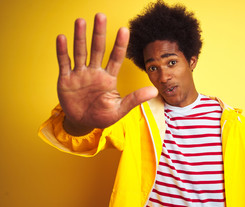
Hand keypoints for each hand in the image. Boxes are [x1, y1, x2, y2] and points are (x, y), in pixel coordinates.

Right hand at [56, 13, 157, 134]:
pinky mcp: (66, 79)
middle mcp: (95, 72)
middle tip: (100, 16)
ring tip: (81, 21)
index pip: (116, 58)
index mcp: (108, 79)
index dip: (119, 45)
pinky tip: (62, 38)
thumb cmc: (102, 116)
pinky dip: (62, 51)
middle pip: (97, 49)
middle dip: (98, 33)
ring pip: (80, 52)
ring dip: (80, 37)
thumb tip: (154, 91)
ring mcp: (80, 74)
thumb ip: (135, 99)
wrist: (82, 123)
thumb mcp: (120, 109)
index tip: (124, 29)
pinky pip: (64, 63)